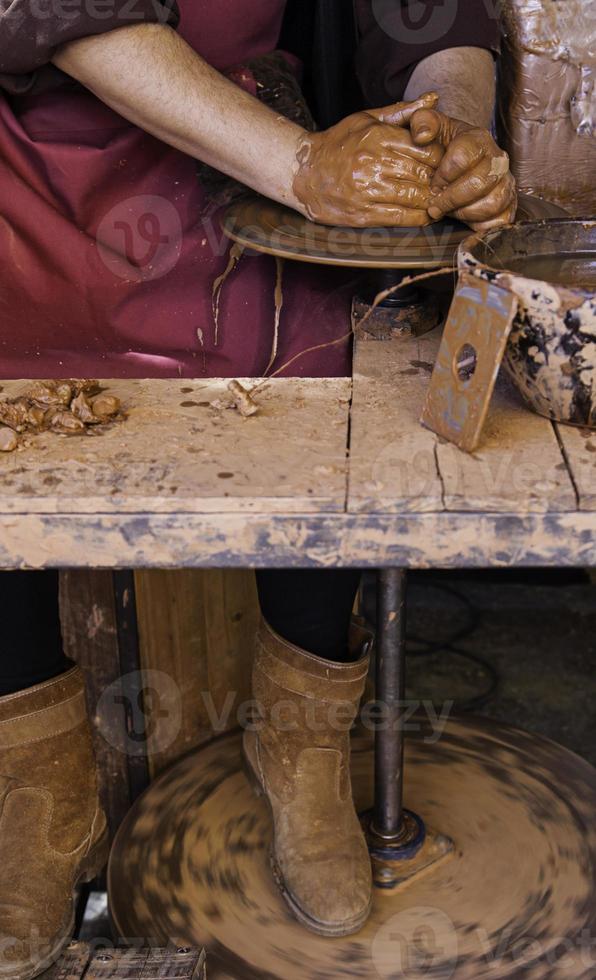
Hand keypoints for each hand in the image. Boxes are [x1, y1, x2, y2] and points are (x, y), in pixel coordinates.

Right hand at [292, 93, 444, 226]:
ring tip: (440, 201)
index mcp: (378, 137)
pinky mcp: (362, 213)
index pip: (425, 148)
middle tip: (449, 186)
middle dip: (440, 182)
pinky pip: (400, 217)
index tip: (447, 164)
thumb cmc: (337, 144)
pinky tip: (426, 216)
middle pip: (423, 174)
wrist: (302, 173)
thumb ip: (401, 111)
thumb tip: (434, 98)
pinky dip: (418, 218)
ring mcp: (367, 189)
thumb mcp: (366, 119)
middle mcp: (374, 162)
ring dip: (432, 201)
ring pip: (414, 197)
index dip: (442, 159)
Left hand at [409, 109, 516, 230]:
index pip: (463, 157)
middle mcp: (497, 159)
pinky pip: (501, 220)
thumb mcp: (429, 127)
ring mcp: (505, 182)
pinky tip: (465, 219)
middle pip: (479, 183)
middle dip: (451, 199)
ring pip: (493, 203)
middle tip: (435, 206)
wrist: (460, 162)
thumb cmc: (441, 147)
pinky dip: (480, 225)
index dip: (444, 176)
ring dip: (465, 213)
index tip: (432, 184)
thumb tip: (421, 136)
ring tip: (450, 212)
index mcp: (477, 138)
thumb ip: (421, 123)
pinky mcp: (508, 204)